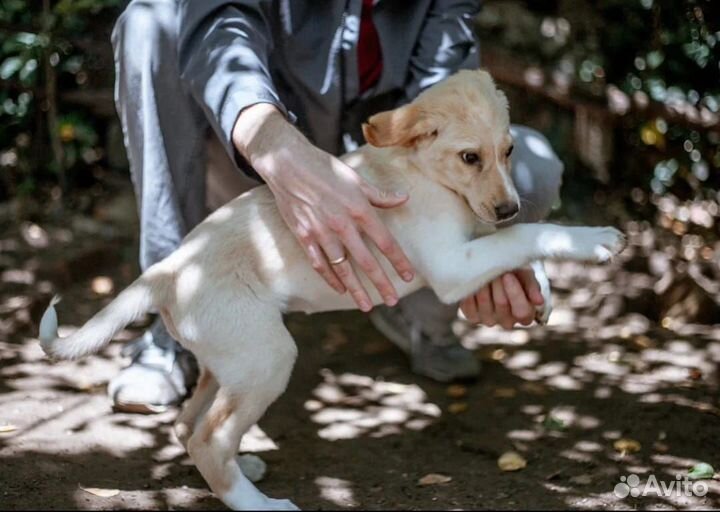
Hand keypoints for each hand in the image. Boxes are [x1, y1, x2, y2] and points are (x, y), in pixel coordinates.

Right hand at [233, 103, 414, 311]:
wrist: (287, 164)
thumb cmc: (324, 168)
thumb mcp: (356, 179)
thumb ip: (379, 195)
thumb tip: (404, 198)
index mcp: (359, 209)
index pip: (385, 242)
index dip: (399, 261)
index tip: (409, 276)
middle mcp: (342, 225)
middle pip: (367, 261)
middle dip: (381, 283)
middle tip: (393, 301)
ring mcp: (321, 233)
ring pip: (343, 269)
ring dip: (356, 289)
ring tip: (367, 306)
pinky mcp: (304, 236)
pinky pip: (319, 263)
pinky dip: (330, 278)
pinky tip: (340, 290)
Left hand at [460, 268, 543, 328]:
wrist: (495, 269)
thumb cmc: (516, 273)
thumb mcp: (527, 275)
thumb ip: (532, 286)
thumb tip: (538, 301)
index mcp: (525, 315)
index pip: (522, 311)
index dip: (515, 293)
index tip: (508, 275)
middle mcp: (507, 322)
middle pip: (502, 303)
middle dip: (498, 282)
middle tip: (495, 268)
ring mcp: (489, 320)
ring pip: (484, 301)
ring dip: (484, 282)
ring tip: (484, 270)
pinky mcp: (473, 317)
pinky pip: (469, 304)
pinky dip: (471, 289)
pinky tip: (474, 279)